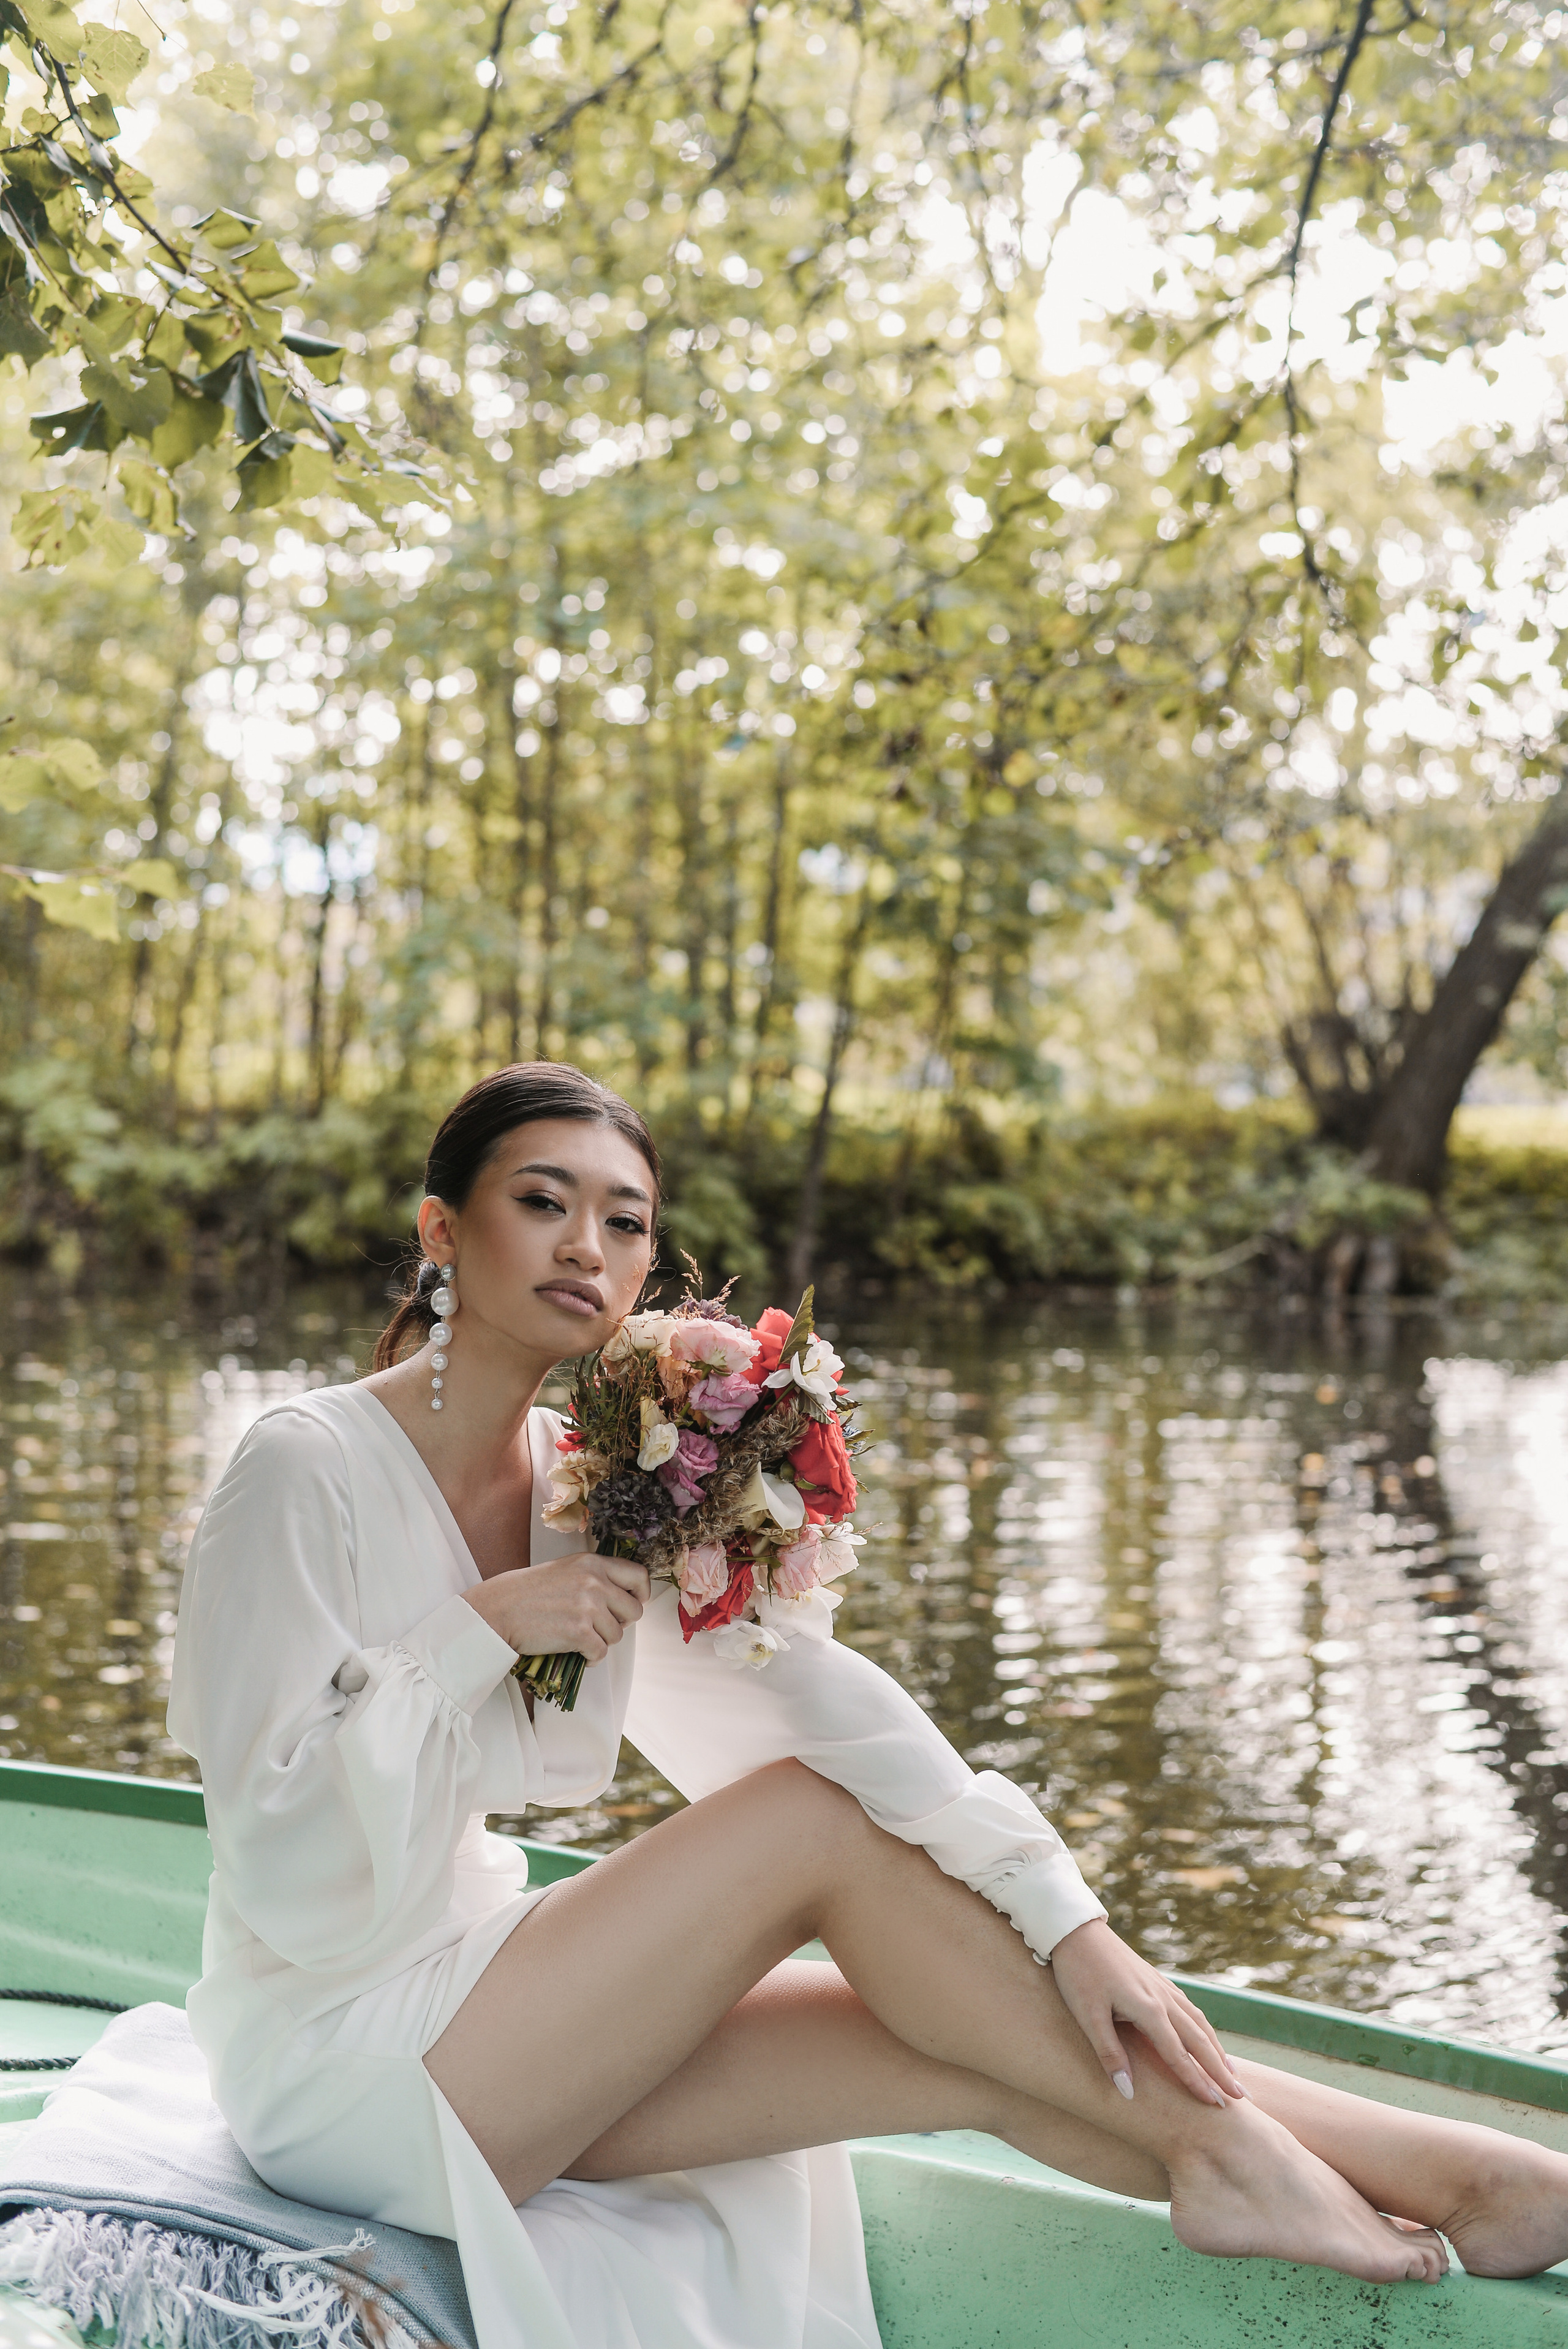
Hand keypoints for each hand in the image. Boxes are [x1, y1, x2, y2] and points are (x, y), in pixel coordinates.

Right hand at [463, 1551, 650, 1663]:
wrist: (501, 1609)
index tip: (632, 1604)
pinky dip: (592, 1658)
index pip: (638, 1575)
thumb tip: (623, 1598)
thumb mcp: (566, 1570)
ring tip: (582, 1639)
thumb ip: (595, 1577)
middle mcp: (595, 1582)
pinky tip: (579, 1654)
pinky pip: (601, 1653)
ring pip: (618, 1635)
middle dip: (621, 1623)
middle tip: (601, 1627)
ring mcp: (588, 1607)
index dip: (640, 1594)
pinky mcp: (579, 1632)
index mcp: (593, 1563)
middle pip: (634, 1611)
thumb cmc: (529, 1592)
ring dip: (603, 1642)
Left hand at [1048, 1917, 1245, 2106]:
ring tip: (1233, 2074)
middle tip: (1241, 2097)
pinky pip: (1190, 2009)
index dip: (1197, 2081)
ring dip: (1218, 2050)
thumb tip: (1128, 2092)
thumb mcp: (1087, 2016)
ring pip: (1199, 2023)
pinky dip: (1204, 2028)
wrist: (1077, 1931)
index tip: (1216, 2106)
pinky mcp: (1158, 1980)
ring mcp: (1163, 1987)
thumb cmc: (1079, 1974)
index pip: (1179, 2054)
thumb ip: (1109, 2054)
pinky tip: (1207, 2037)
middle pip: (1199, 2040)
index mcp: (1148, 2009)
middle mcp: (1163, 1998)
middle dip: (1221, 2070)